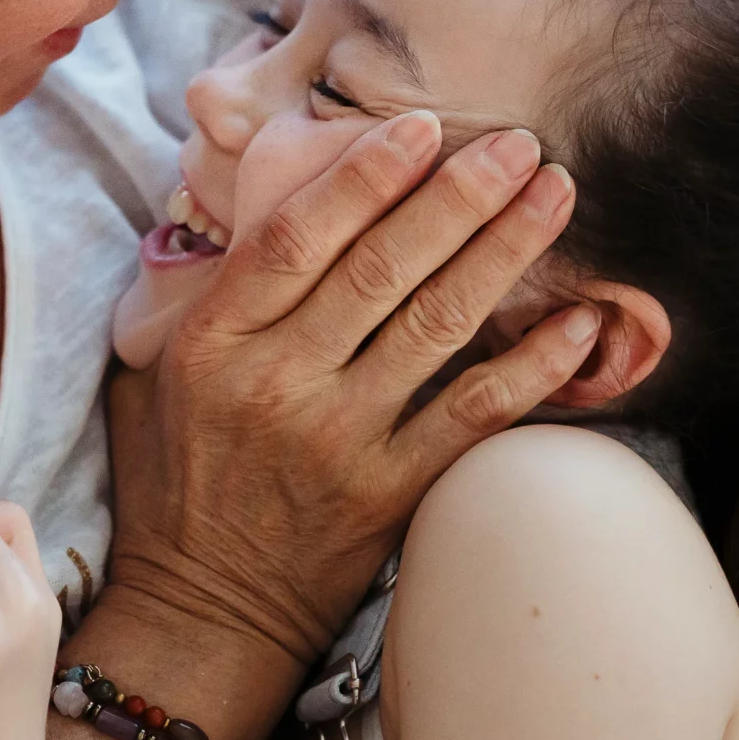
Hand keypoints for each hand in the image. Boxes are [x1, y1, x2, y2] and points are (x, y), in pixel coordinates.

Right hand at [107, 111, 589, 667]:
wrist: (204, 611)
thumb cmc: (180, 480)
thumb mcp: (157, 376)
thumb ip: (211, 296)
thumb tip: (267, 206)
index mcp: (214, 343)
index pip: (296, 239)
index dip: (363, 178)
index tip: (421, 128)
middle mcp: (277, 384)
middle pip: (381, 268)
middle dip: (458, 196)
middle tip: (519, 144)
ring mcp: (339, 441)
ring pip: (437, 326)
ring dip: (505, 252)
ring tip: (556, 194)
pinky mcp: (391, 492)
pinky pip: (476, 416)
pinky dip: (534, 366)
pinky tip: (582, 320)